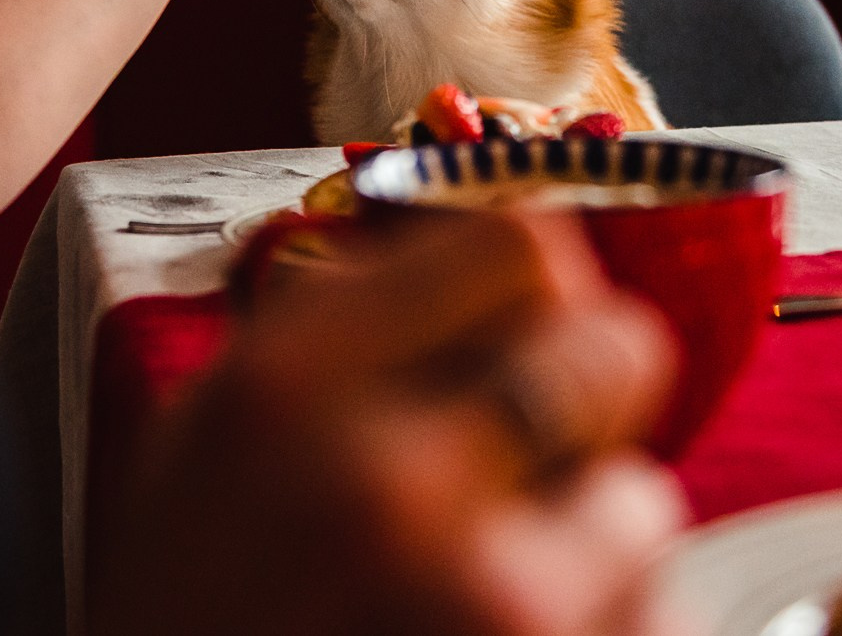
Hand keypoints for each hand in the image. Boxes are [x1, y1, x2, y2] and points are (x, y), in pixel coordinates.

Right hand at [90, 214, 685, 635]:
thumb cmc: (188, 619)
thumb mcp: (204, 443)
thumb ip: (339, 334)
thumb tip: (505, 256)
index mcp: (285, 385)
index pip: (517, 244)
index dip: (537, 288)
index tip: (528, 322)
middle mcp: (388, 482)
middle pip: (613, 350)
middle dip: (589, 398)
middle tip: (532, 451)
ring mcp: (486, 599)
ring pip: (640, 502)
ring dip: (588, 541)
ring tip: (476, 590)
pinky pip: (653, 615)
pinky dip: (604, 628)